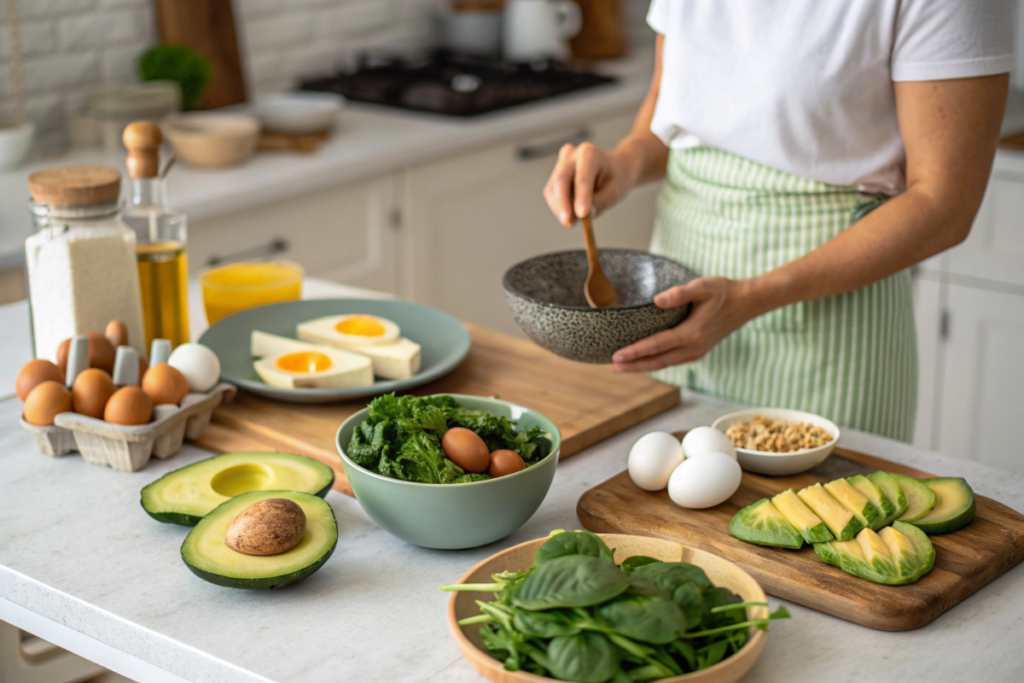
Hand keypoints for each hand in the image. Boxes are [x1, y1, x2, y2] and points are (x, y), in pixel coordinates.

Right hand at [543, 142, 637, 225]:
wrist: (613, 169)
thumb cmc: (615, 179)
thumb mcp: (615, 191)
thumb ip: (600, 202)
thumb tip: (582, 215)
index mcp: (589, 154)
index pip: (582, 177)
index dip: (581, 196)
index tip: (582, 215)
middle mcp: (571, 155)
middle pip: (561, 180)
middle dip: (563, 204)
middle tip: (568, 223)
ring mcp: (560, 164)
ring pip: (552, 189)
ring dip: (560, 208)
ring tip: (572, 222)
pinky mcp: (554, 176)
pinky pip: (551, 194)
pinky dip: (558, 208)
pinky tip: (569, 216)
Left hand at [612, 278, 760, 372]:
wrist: (747, 303)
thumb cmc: (723, 291)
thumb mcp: (703, 286)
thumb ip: (679, 293)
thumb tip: (656, 301)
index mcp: (691, 333)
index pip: (657, 345)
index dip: (636, 351)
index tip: (617, 356)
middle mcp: (693, 347)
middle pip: (658, 361)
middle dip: (634, 365)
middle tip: (612, 367)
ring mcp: (696, 351)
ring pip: (664, 363)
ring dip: (643, 366)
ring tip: (622, 367)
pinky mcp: (698, 351)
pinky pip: (672, 361)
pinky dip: (656, 363)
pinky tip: (645, 361)